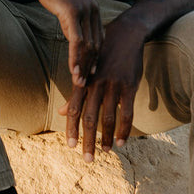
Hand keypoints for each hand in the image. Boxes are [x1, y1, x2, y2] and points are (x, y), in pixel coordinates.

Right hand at [26, 0, 102, 85]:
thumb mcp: (65, 2)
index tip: (92, 72)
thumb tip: (71, 32)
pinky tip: (73, 69)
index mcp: (94, 8)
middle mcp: (93, 10)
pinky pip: (76, 40)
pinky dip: (75, 57)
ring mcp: (84, 10)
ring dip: (84, 66)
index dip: (96, 57)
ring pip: (88, 45)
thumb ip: (72, 17)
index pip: (98, 38)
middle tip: (86, 84)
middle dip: (91, 66)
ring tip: (79, 83)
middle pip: (96, 44)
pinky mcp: (72, 11)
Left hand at [59, 9, 147, 161]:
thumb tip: (63, 113)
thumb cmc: (102, 54)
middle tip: (87, 159)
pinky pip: (127, 112)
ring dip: (107, 138)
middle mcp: (96, 84)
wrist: (125, 34)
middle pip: (90, 117)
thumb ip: (76, 93)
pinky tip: (122, 141)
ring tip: (105, 151)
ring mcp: (113, 85)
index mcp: (84, 81)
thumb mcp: (86, 70)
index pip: (75, 109)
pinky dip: (124, 129)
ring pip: (108, 117)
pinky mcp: (129, 86)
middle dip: (88, 140)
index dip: (72, 129)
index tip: (70, 146)